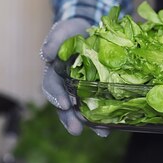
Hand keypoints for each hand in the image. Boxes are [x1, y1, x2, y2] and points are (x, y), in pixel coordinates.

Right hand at [40, 18, 108, 136]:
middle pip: (64, 107)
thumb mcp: (63, 30)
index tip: (65, 103)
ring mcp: (82, 91)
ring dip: (90, 123)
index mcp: (54, 73)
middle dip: (69, 119)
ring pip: (82, 111)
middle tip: (76, 129)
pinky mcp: (98, 92)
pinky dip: (106, 117)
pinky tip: (115, 124)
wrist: (89, 30)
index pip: (51, 87)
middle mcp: (66, 86)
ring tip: (101, 133)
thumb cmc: (72, 31)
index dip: (56, 96)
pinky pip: (100, 106)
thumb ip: (55, 39)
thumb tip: (47, 55)